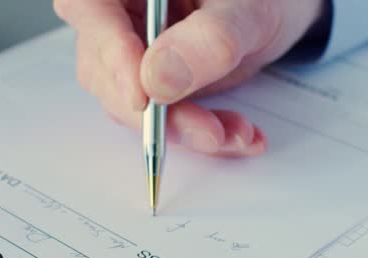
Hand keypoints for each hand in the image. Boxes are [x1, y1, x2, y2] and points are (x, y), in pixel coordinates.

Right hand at [53, 0, 325, 156]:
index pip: (90, 10)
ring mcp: (125, 48)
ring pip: (126, 101)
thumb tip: (158, 80)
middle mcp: (116, 12)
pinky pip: (150, 117)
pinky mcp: (142, 80)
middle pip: (104, 66)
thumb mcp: (251, 8)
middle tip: (207, 131)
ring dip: (179, 129)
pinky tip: (232, 134)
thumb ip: (211, 37)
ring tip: (234, 133)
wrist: (277, 10)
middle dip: (155, 112)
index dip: (110, 54)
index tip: (143, 97)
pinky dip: (192, 132)